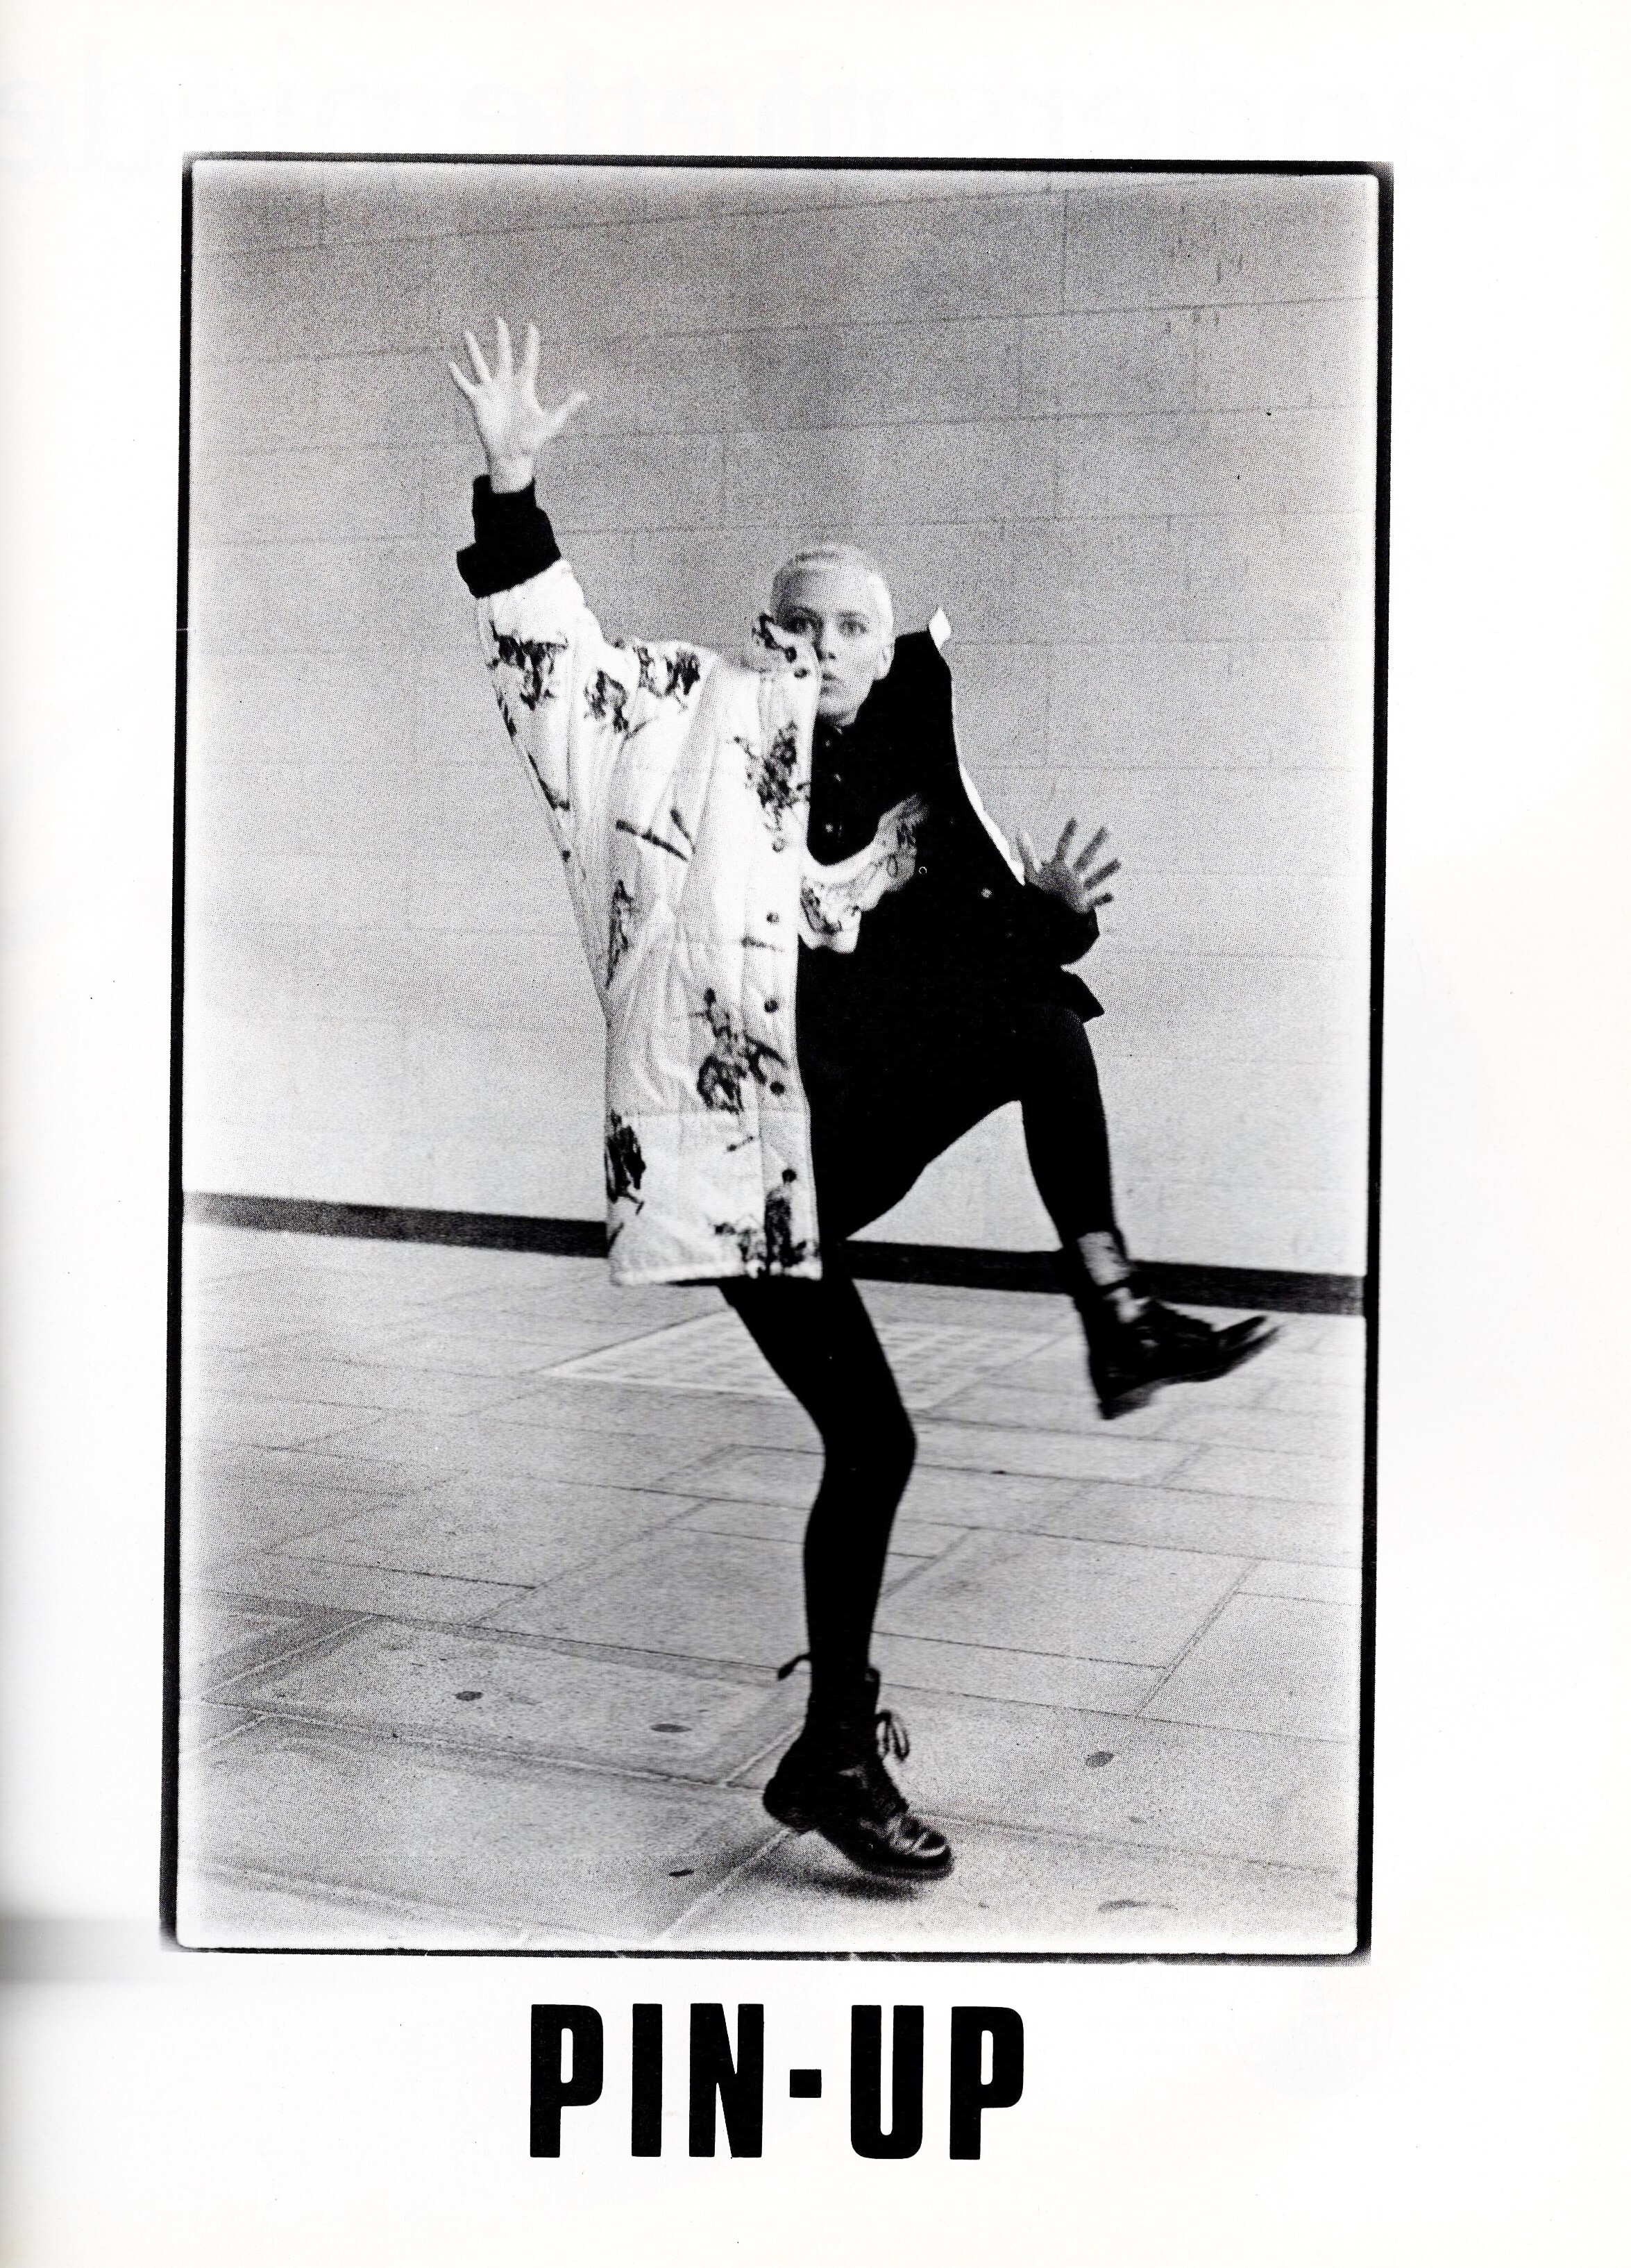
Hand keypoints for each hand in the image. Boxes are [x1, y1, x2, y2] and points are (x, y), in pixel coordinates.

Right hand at [448, 318, 587, 491]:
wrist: (512, 456)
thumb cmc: (532, 441)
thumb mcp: (551, 423)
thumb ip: (566, 407)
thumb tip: (585, 395)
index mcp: (523, 387)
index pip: (528, 360)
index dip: (530, 344)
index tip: (531, 326)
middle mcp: (506, 385)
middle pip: (503, 355)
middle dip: (502, 338)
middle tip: (499, 319)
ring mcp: (491, 392)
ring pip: (480, 364)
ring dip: (473, 350)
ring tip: (467, 333)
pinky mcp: (478, 402)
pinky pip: (465, 385)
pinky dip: (458, 376)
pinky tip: (450, 364)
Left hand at [1015, 819, 1119, 914]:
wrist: (1048, 914)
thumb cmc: (1043, 891)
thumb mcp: (1033, 872)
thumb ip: (1027, 853)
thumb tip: (1020, 831)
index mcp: (1060, 866)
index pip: (1063, 847)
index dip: (1068, 833)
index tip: (1075, 818)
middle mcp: (1073, 875)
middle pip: (1086, 857)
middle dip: (1096, 843)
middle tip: (1109, 827)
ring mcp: (1080, 889)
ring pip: (1095, 877)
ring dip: (1107, 870)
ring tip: (1121, 860)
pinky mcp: (1083, 904)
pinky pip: (1095, 901)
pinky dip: (1103, 898)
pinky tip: (1113, 894)